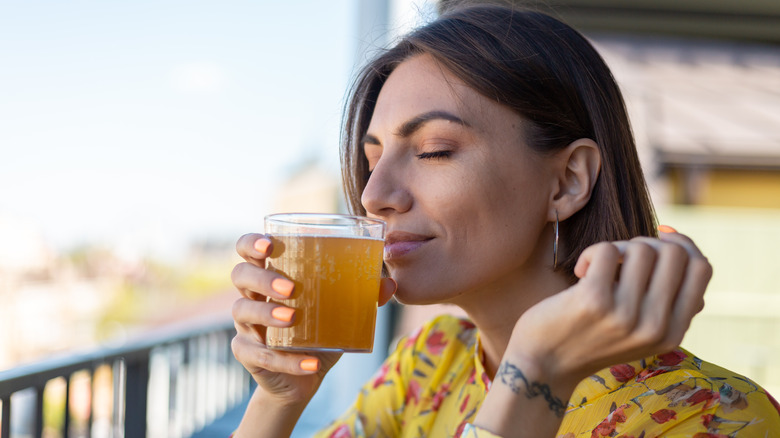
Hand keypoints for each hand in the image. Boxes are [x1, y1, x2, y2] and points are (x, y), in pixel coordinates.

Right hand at [230, 233, 396, 405]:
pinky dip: (286, 360)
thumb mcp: (339, 313)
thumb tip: (390, 284)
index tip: (269, 244)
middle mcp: (252, 296)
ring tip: (293, 318)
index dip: (251, 243)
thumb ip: (361, 296)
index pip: (248, 250)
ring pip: (242, 310)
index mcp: (270, 276)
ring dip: (267, 313)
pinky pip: (259, 355)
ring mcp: (246, 325)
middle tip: (290, 287)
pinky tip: (309, 363)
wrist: (302, 378)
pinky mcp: (247, 354)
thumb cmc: (317, 332)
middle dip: (262, 277)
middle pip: (241, 275)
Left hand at [509, 230, 711, 390]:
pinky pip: (607, 250)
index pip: (701, 269)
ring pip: (641, 248)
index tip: (658, 239)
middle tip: (620, 258)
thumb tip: (680, 244)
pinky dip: (590, 252)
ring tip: (597, 267)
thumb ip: (665, 301)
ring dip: (616, 248)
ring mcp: (625, 315)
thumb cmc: (589, 337)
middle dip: (646, 243)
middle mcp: (655, 327)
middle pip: (675, 253)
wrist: (543, 366)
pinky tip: (579, 272)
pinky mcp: (594, 300)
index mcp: (672, 333)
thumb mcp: (639, 331)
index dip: (683, 244)